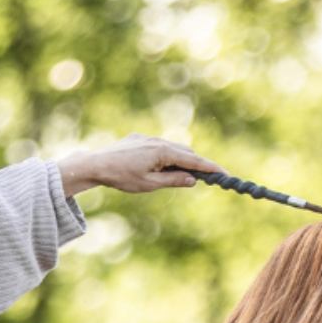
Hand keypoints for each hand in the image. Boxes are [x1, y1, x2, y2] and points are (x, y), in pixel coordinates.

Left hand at [57, 134, 224, 195]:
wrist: (96, 164)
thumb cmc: (122, 177)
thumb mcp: (150, 184)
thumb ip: (173, 180)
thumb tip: (193, 180)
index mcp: (163, 151)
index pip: (193, 160)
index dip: (210, 167)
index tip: (225, 173)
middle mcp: (158, 141)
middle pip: (185, 152)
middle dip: (197, 164)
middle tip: (209, 177)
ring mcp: (148, 138)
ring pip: (172, 148)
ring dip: (181, 160)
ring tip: (183, 176)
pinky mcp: (139, 139)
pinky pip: (160, 146)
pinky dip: (167, 155)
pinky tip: (162, 166)